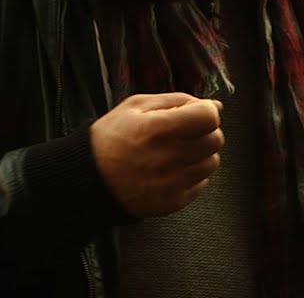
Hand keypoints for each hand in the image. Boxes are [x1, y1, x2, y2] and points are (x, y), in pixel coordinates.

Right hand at [89, 92, 223, 216]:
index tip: (196, 114)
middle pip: (215, 140)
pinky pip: (202, 184)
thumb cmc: (111, 138)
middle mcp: (165, 157)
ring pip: (212, 163)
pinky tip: (172, 170)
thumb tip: (215, 105)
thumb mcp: (136, 106)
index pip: (208, 118)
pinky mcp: (171, 202)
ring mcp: (170, 183)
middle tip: (186, 133)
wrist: (88, 179)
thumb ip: (178, 100)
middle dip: (205, 132)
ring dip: (200, 155)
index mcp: (156, 128)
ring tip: (177, 152)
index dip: (206, 112)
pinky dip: (192, 175)